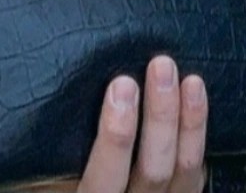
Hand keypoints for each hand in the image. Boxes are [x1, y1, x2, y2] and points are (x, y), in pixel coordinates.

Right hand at [59, 55, 208, 192]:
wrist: (100, 191)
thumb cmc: (58, 180)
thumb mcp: (46, 174)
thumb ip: (51, 149)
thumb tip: (49, 98)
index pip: (104, 181)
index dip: (115, 138)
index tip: (121, 86)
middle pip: (153, 172)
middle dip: (160, 116)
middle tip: (161, 65)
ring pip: (185, 171)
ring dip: (190, 122)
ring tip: (191, 79)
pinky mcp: (181, 192)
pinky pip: (198, 170)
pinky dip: (200, 134)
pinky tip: (199, 99)